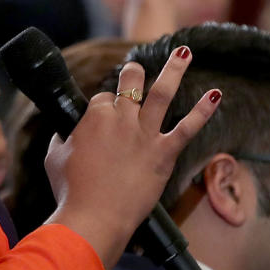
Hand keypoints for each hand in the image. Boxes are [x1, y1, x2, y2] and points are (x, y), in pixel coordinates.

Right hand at [45, 46, 219, 269]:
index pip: (101, 99)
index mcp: (94, 117)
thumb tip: (64, 134)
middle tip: (135, 68)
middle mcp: (121, 119)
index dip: (102, 106)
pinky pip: (187, 128)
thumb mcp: (53, 158)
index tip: (102, 115)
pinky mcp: (164, 153)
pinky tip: (216, 95)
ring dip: (174, 70)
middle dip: (133, 73)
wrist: (95, 217)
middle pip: (130, 85)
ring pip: (162, 93)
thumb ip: (61, 139)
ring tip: (183, 52)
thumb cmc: (71, 190)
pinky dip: (203, 111)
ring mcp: (144, 135)